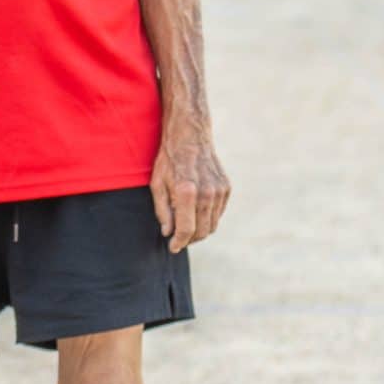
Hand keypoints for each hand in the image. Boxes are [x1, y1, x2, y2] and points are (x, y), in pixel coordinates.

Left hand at [151, 124, 229, 253]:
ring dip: (199, 231)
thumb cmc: (169, 160)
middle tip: (178, 240)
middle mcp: (207, 192)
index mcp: (187, 191)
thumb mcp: (157, 184)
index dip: (178, 242)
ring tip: (186, 228)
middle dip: (189, 240)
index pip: (186, 229)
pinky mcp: (226, 188)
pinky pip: (218, 213)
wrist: (190, 136)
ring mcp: (219, 190)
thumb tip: (168, 233)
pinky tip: (196, 213)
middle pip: (201, 231)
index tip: (172, 247)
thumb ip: (163, 211)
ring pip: (212, 224)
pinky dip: (208, 218)